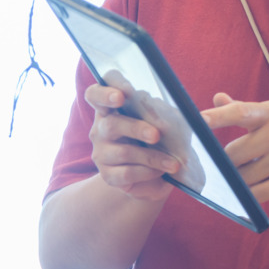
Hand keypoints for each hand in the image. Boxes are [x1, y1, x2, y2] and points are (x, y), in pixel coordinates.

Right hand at [85, 82, 178, 200]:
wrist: (158, 172)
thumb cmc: (162, 138)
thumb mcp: (167, 120)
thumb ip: (164, 114)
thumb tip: (165, 121)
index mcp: (111, 107)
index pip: (95, 94)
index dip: (105, 92)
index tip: (123, 94)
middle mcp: (101, 128)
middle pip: (111, 124)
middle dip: (136, 129)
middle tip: (156, 135)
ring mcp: (101, 152)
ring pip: (124, 152)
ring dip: (152, 157)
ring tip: (173, 162)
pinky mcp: (108, 175)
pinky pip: (126, 173)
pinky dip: (148, 172)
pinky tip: (161, 170)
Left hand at [201, 93, 268, 202]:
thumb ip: (244, 109)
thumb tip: (217, 97)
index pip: (240, 112)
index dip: (217, 116)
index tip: (197, 120)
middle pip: (233, 154)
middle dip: (225, 164)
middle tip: (223, 167)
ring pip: (242, 177)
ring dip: (236, 182)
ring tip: (243, 178)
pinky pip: (256, 194)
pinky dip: (248, 196)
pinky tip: (249, 193)